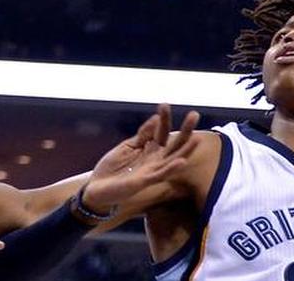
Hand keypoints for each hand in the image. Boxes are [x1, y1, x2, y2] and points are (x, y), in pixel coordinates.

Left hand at [80, 103, 200, 213]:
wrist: (97, 189)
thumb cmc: (112, 169)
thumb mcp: (127, 147)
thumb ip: (142, 135)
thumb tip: (155, 119)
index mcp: (149, 150)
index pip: (161, 131)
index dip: (164, 118)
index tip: (165, 104)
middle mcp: (154, 160)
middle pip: (173, 143)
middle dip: (184, 130)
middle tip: (194, 114)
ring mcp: (151, 171)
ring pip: (172, 159)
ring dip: (185, 149)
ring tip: (197, 138)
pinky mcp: (144, 181)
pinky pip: (161, 174)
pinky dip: (171, 168)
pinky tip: (181, 161)